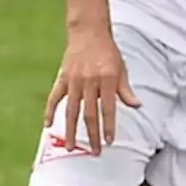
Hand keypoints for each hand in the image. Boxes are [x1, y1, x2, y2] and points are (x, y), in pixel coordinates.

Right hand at [44, 30, 141, 155]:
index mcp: (107, 80)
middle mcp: (90, 82)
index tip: (110, 141)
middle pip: (90, 114)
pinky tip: (48, 125)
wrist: (89, 34)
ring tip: (72, 147)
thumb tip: (137, 105)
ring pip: (71, 110)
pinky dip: (50, 112)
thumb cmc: (108, 52)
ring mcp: (74, 81)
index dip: (109, 126)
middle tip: (95, 151)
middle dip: (93, 135)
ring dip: (71, 130)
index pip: (108, 109)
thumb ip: (126, 90)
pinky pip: (54, 98)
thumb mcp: (122, 69)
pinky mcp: (62, 79)